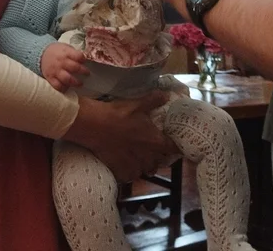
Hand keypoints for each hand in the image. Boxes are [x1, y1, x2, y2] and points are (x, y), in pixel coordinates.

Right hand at [40, 43, 88, 91]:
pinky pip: (58, 86)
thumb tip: (85, 60)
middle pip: (75, 68)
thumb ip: (74, 53)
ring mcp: (55, 71)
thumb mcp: (65, 48)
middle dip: (83, 71)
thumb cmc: (57, 51)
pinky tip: (68, 87)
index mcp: (66, 53)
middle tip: (87, 73)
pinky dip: (64, 88)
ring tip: (80, 83)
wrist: (41, 54)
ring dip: (76, 82)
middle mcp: (61, 62)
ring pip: (67, 79)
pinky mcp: (50, 78)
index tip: (84, 61)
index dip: (83, 59)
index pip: (78, 56)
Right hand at [63, 93, 177, 181]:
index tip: (177, 146)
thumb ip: (154, 100)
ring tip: (144, 161)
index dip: (176, 147)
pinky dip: (132, 173)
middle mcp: (147, 156)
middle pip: (160, 162)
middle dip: (160, 157)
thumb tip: (167, 95)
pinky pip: (131, 177)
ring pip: (147, 170)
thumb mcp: (137, 104)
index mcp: (154, 140)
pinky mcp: (121, 170)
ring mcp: (134, 165)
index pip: (172, 148)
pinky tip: (129, 167)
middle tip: (157, 151)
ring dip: (147, 166)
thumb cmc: (118, 114)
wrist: (95, 125)